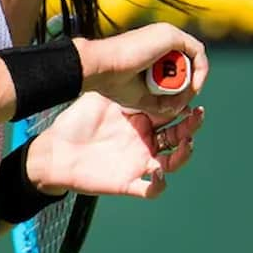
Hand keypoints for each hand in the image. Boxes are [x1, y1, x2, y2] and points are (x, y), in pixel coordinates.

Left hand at [24, 92, 205, 199]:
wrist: (55, 152)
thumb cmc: (75, 123)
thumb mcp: (100, 99)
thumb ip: (121, 86)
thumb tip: (136, 62)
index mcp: (141, 122)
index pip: (171, 114)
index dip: (185, 107)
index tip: (193, 94)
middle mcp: (144, 143)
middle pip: (178, 136)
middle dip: (191, 126)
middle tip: (197, 114)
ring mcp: (138, 164)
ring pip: (172, 163)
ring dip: (184, 154)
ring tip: (187, 142)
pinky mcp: (128, 183)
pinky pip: (150, 189)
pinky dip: (158, 184)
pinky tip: (158, 172)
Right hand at [76, 23, 207, 120]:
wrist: (100, 70)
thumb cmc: (115, 83)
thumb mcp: (145, 98)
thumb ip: (165, 102)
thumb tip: (186, 108)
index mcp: (152, 46)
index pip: (178, 63)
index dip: (182, 84)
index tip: (177, 100)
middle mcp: (161, 36)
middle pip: (188, 60)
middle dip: (188, 83)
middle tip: (180, 100)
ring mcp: (167, 33)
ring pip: (193, 58)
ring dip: (191, 80)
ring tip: (179, 96)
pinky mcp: (171, 36)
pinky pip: (198, 53)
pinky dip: (200, 72)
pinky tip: (192, 87)